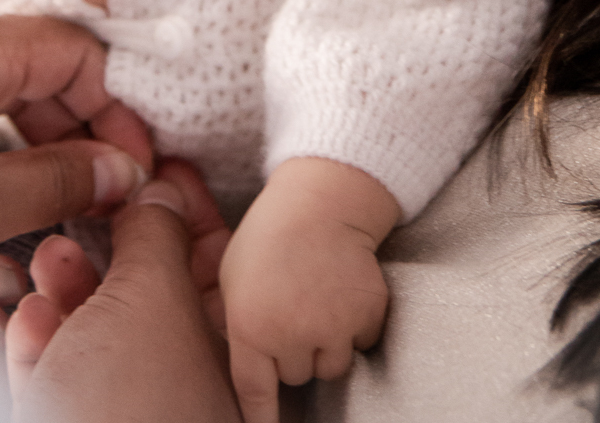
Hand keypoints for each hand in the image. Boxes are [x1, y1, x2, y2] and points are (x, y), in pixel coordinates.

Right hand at [6, 160, 238, 421]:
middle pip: (149, 298)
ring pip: (99, 337)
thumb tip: (159, 193)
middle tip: (88, 209)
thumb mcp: (150, 294)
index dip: (184, 210)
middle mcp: (181, 386)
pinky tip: (28, 315)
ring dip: (70, 288)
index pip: (214, 264)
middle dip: (113, 247)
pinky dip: (42, 345)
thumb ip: (154, 236)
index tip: (158, 170)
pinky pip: (58, 381)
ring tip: (48, 256)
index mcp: (225, 351)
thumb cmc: (131, 401)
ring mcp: (125, 413)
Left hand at [220, 158, 398, 422]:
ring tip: (318, 298)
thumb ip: (237, 324)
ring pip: (332, 365)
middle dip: (296, 350)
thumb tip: (244, 363)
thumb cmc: (269, 234)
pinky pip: (361, 342)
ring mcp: (333, 326)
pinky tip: (342, 290)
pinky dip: (356, 325)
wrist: (322, 198)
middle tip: (294, 307)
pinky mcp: (367, 315)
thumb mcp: (232, 277)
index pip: (255, 393)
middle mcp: (292, 333)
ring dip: (327, 342)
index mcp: (251, 326)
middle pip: (297, 375)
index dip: (261, 421)